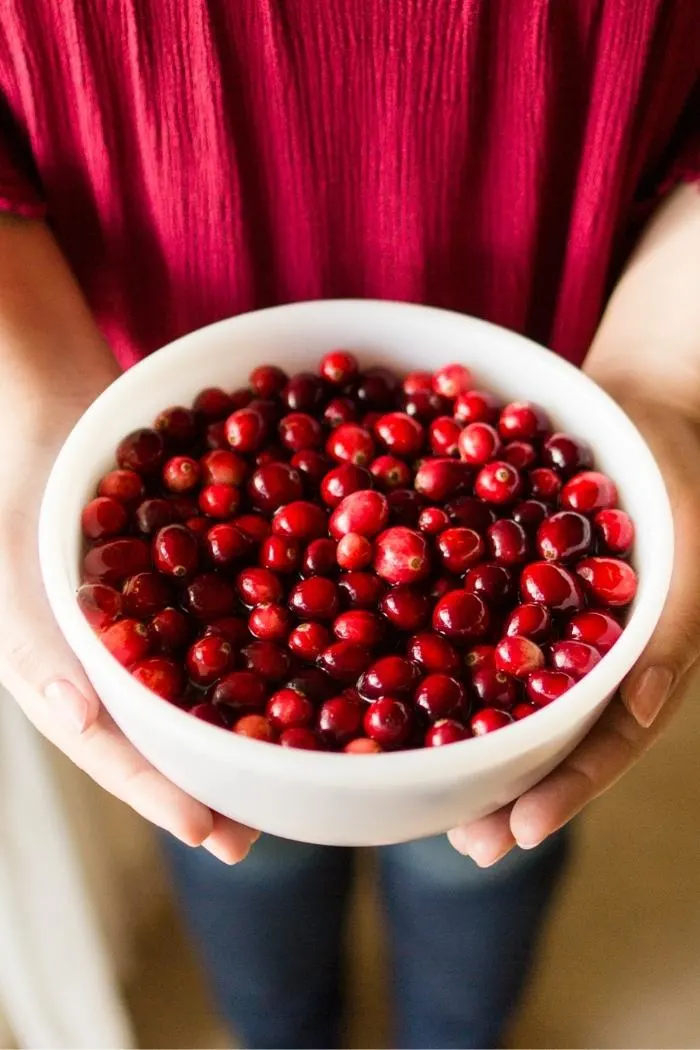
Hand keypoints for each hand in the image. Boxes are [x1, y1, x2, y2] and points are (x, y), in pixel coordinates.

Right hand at [0, 412, 257, 864]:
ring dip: (243, 736)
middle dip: (207, 788)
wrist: (62, 417)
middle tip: (255, 835)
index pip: (109, 749)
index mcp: (66, 676)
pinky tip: (307, 674)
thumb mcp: (7, 565)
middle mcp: (118, 665)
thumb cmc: (21, 492)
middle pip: (165, 737)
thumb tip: (78, 719)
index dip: (155, 794)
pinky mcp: (196, 590)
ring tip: (291, 778)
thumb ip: (34, 644)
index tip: (205, 833)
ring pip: (203, 694)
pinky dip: (263, 655)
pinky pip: (231, 628)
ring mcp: (160, 629)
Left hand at [448, 394, 699, 865]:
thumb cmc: (679, 476)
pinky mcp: (489, 583)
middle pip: (537, 734)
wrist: (636, 411)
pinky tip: (373, 674)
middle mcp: (574, 655)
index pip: (603, 742)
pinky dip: (416, 650)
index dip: (566, 791)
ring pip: (488, 692)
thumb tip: (640, 705)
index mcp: (629, 661)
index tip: (519, 835)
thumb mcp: (691, 540)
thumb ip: (672, 627)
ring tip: (412, 791)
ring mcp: (529, 624)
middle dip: (501, 790)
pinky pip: (452, 619)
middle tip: (463, 842)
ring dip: (452, 740)